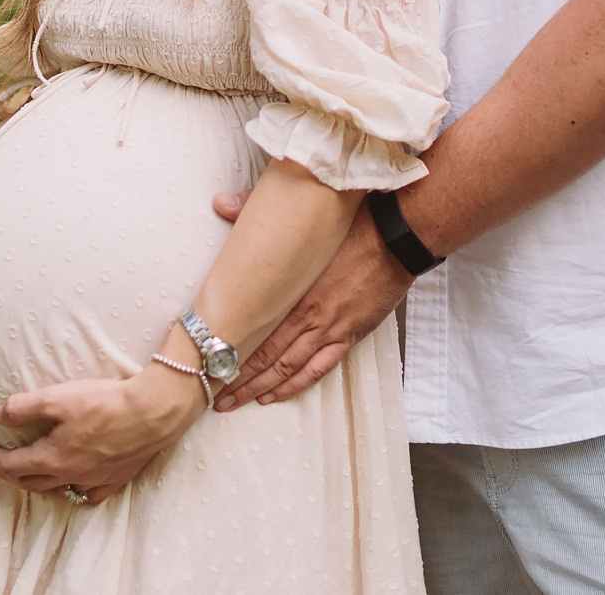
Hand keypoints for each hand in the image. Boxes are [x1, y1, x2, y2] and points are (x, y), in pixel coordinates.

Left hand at [0, 366, 207, 503]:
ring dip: (35, 484)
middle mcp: (70, 476)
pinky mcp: (115, 479)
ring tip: (28, 473)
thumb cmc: (105, 403)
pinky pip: (87, 495)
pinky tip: (73, 485)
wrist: (152, 412)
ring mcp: (94, 481)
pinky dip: (73, 492)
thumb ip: (24, 407)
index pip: (12, 465)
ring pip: (56, 491)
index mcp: (52, 458)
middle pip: (30, 482)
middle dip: (8, 473)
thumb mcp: (57, 397)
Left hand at [218, 204, 408, 408]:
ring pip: (291, 369)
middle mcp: (311, 317)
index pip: (255, 331)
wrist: (397, 239)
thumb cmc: (353, 225)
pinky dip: (298, 384)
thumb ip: (256, 212)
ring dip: (264, 388)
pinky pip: (320, 368)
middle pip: (267, 358)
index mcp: (295, 291)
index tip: (207, 363)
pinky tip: (279, 393)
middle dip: (239, 378)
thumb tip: (220, 202)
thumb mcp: (304, 220)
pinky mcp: (350, 334)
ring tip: (239, 401)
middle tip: (214, 395)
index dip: (230, 351)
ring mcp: (332, 329)